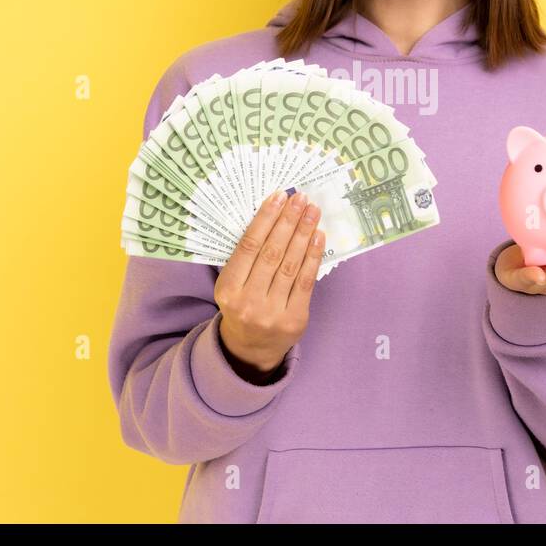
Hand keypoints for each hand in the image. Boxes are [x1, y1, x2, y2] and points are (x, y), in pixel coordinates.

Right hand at [215, 189, 324, 379]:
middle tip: (301, 199)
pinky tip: (318, 236)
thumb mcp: (233, 284)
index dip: (265, 219)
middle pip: (272, 253)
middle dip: (288, 222)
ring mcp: (272, 312)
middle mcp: (248, 301)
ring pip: (290, 265)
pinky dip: (313, 256)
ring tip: (312, 211)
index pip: (248, 246)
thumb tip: (274, 215)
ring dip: (303, 234)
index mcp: (227, 289)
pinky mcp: (294, 319)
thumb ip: (248, 257)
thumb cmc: (243, 305)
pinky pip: (306, 281)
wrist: (250, 349)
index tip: (279, 196)